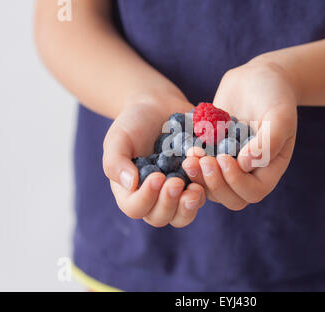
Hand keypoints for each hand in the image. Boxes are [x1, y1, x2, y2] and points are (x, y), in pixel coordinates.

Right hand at [102, 97, 205, 227]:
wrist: (158, 106)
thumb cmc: (133, 123)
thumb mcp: (117, 138)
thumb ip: (116, 162)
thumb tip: (130, 184)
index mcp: (131, 191)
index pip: (136, 208)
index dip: (146, 198)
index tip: (156, 176)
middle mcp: (154, 197)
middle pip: (161, 217)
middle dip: (169, 204)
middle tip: (176, 182)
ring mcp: (178, 192)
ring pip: (184, 215)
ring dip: (190, 205)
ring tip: (195, 188)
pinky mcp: (197, 181)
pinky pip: (206, 194)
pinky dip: (208, 186)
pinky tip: (208, 169)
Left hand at [182, 60, 296, 209]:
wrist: (256, 78)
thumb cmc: (274, 94)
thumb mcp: (279, 115)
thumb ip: (269, 141)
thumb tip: (246, 164)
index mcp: (269, 169)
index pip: (253, 191)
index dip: (236, 182)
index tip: (224, 158)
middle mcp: (248, 172)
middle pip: (229, 196)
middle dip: (213, 183)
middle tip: (202, 161)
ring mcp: (228, 164)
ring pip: (210, 186)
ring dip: (198, 176)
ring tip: (189, 156)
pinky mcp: (211, 153)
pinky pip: (198, 167)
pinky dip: (190, 162)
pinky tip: (182, 148)